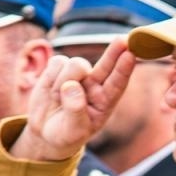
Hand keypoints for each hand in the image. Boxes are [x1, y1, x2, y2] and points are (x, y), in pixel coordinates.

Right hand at [12, 40, 136, 161]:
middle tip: (122, 40)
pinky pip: (57, 62)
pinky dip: (51, 76)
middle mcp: (95, 85)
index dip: (124, 69)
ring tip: (57, 99)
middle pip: (107, 64)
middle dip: (114, 52)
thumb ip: (74, 110)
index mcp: (105, 102)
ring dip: (62, 80)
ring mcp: (78, 75)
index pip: (117, 83)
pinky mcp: (60, 68)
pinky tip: (51, 90)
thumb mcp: (72, 131)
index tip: (131, 55)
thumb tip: (72, 86)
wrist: (45, 132)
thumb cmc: (65, 134)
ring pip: (75, 64)